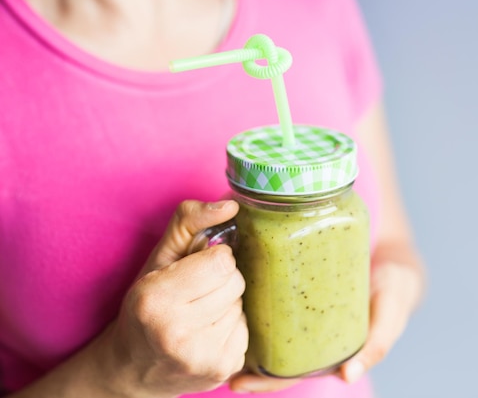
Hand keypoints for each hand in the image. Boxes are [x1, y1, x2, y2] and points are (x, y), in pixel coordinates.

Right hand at [104, 200, 247, 397]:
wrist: (133, 368)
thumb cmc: (145, 306)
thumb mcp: (159, 258)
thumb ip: (190, 221)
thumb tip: (230, 206)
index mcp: (156, 300)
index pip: (222, 261)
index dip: (211, 260)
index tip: (193, 270)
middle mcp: (177, 334)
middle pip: (236, 282)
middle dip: (220, 282)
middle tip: (195, 294)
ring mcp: (202, 358)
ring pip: (241, 305)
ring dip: (225, 305)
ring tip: (198, 315)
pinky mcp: (222, 370)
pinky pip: (246, 328)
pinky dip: (231, 326)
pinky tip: (207, 333)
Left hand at [229, 242, 423, 393]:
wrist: (393, 257)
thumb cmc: (392, 289)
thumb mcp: (390, 313)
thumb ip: (378, 343)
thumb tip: (349, 375)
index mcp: (325, 348)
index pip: (289, 371)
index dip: (265, 381)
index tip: (237, 383)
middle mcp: (306, 330)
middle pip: (268, 349)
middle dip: (240, 355)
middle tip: (213, 354)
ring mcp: (299, 306)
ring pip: (264, 321)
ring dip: (239, 325)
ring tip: (210, 319)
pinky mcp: (295, 278)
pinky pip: (269, 288)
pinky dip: (250, 292)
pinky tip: (230, 284)